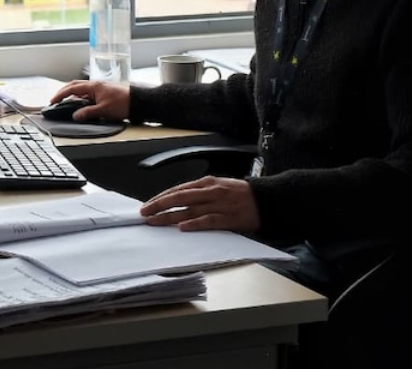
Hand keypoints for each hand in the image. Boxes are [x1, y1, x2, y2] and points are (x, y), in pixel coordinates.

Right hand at [49, 80, 128, 121]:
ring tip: (65, 103)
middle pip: (75, 86)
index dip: (61, 94)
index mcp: (94, 86)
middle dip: (63, 92)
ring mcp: (99, 89)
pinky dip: (80, 99)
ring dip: (72, 95)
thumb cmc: (123, 103)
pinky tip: (79, 105)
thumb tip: (76, 116)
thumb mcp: (103, 110)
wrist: (138, 102)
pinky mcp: (103, 94)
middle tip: (55, 100)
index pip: (72, 88)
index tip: (53, 100)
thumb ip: (88, 113)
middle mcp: (95, 85)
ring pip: (81, 90)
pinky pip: (87, 94)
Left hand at [140, 176, 259, 232]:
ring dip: (170, 216)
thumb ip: (199, 193)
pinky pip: (208, 221)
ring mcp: (219, 205)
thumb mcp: (218, 186)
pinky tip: (182, 227)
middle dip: (159, 205)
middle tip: (144, 213)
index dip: (161, 197)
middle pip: (179, 198)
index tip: (147, 204)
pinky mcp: (228, 218)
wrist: (266, 199)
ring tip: (155, 221)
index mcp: (207, 183)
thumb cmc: (240, 194)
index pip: (178, 190)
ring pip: (189, 210)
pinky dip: (195, 224)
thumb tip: (177, 200)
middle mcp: (210, 192)